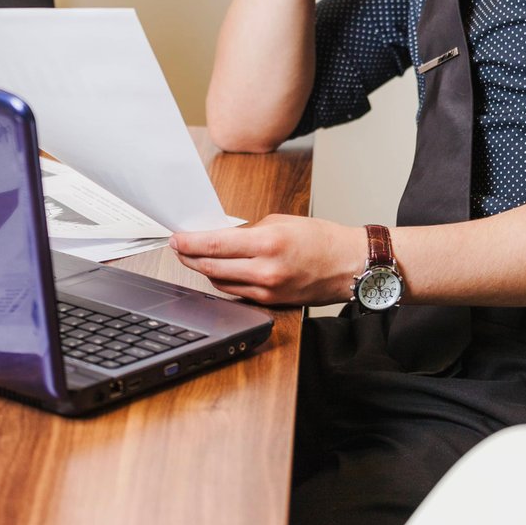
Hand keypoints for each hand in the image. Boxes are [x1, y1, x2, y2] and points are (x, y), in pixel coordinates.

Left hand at [169, 214, 367, 306]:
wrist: (349, 265)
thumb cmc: (320, 238)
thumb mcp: (280, 222)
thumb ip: (248, 231)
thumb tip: (220, 237)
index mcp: (268, 242)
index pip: (215, 245)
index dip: (189, 243)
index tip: (176, 239)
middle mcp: (265, 269)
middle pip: (211, 268)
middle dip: (189, 258)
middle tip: (178, 247)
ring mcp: (267, 290)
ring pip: (220, 283)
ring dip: (203, 271)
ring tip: (194, 257)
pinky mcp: (270, 302)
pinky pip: (236, 293)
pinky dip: (223, 282)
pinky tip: (217, 272)